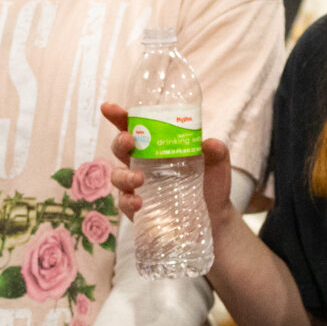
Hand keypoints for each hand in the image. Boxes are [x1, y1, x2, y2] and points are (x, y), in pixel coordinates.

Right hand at [99, 102, 233, 228]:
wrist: (216, 217)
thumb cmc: (212, 184)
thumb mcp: (218, 164)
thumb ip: (217, 152)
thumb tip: (210, 144)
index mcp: (156, 146)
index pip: (134, 127)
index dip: (119, 117)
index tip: (108, 108)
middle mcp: (143, 164)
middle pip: (120, 149)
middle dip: (120, 142)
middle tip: (129, 140)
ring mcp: (139, 186)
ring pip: (118, 176)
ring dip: (124, 175)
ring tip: (139, 179)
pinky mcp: (139, 208)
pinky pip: (125, 203)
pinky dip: (128, 201)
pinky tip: (138, 202)